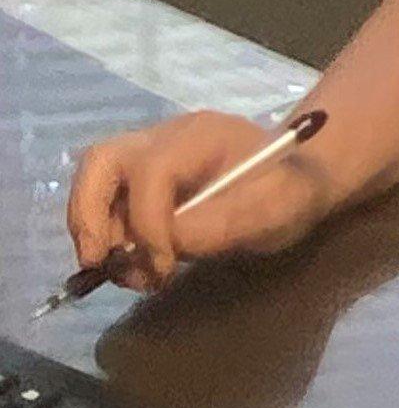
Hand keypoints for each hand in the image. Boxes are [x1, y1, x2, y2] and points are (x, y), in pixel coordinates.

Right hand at [67, 110, 338, 290]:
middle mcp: (166, 138)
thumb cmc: (293, 189)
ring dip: (96, 231)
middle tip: (102, 263)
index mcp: (203, 136)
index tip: (164, 268)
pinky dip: (106, 235)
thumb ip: (221, 226)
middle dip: (89, 216)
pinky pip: (106, 200)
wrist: (300, 176)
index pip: (153, 171)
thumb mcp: (273, 210)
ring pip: (94, 181)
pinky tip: (137, 263)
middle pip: (100, 161)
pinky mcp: (143, 179)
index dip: (148, 224)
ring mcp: (150, 154)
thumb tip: (164, 245)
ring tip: (131, 271)